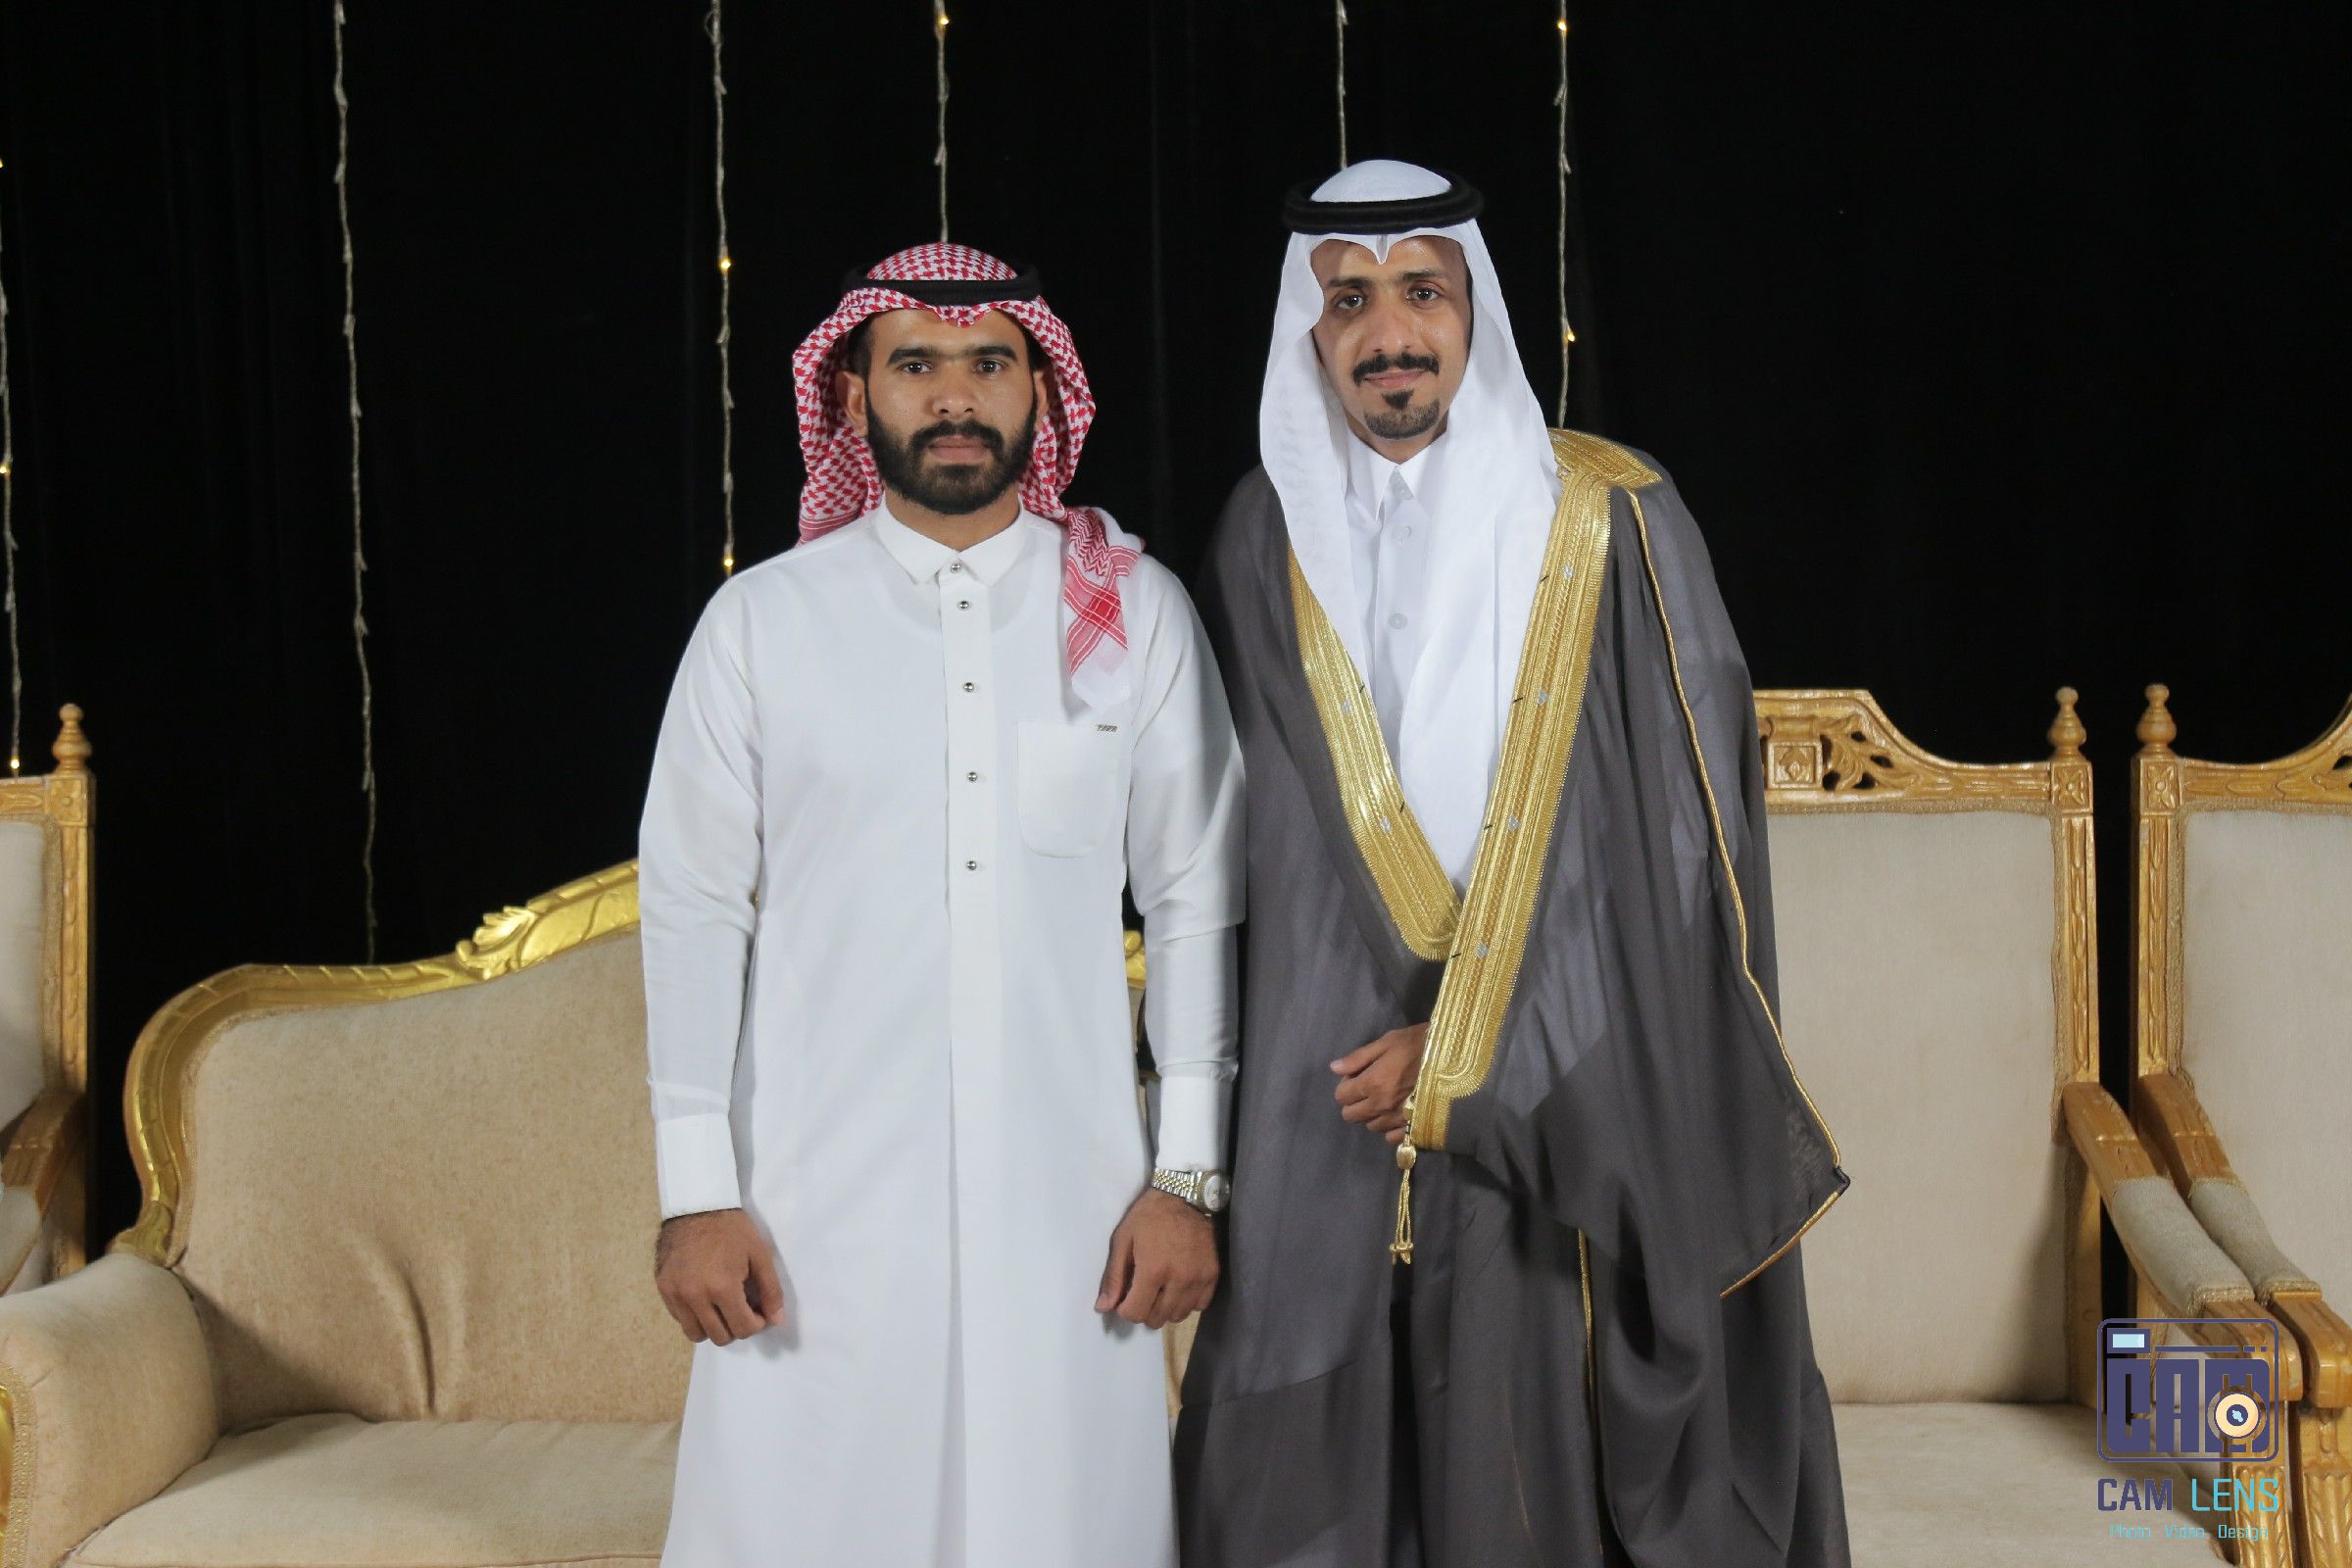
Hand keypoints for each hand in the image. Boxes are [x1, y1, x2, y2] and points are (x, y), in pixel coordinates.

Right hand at [656, 1208, 786, 1344]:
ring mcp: (675, 1294)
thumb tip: (776, 1320)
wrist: (696, 1205)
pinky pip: (680, 1319)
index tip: (758, 1311)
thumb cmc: (731, 1229)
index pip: (742, 1329)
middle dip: (736, 1327)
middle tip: (742, 1308)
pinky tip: (704, 1298)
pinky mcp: (663, 1289)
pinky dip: (695, 1317)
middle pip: (719, 1337)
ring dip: (714, 1327)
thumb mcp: (759, 1255)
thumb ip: (770, 1290)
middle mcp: (695, 1296)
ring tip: (722, 1306)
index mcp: (721, 1287)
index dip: (756, 1324)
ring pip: (696, 1333)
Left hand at [1095, 1187, 1218, 1328]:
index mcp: (1153, 1270)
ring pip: (1178, 1316)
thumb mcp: (1123, 1239)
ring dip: (1165, 1309)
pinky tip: (1179, 1286)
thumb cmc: (1149, 1216)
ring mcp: (1199, 1279)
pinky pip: (1199, 1306)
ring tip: (1160, 1290)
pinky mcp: (1213, 1275)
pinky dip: (1187, 1302)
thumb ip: (1113, 1276)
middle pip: (1156, 1319)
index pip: (1135, 1313)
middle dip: (1144, 1310)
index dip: (1125, 1309)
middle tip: (1142, 1292)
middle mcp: (1178, 1280)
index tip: (1124, 1298)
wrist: (1186, 1196)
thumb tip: (1103, 1307)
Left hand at [1332, 1022, 1427, 1145]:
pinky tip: (1398, 1113)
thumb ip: (1359, 1058)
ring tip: (1386, 1099)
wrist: (1458, 1058)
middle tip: (1369, 1089)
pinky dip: (1391, 1128)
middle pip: (1352, 1116)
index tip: (1358, 1077)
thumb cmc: (1420, 1043)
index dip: (1346, 1086)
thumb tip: (1335, 1068)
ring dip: (1373, 1114)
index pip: (1341, 1096)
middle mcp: (1382, 1105)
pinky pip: (1392, 1138)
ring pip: (1371, 1126)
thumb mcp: (1388, 1042)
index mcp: (1372, 1083)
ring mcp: (1398, 1120)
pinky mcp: (1414, 1128)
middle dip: (1355, 1103)